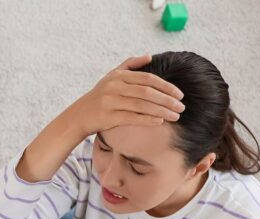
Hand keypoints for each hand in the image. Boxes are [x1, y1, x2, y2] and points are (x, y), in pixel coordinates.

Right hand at [62, 55, 185, 137]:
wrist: (78, 115)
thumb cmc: (99, 96)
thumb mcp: (111, 76)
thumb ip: (130, 64)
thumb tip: (149, 56)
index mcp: (118, 76)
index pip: (148, 79)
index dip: (166, 86)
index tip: (180, 94)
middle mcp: (114, 87)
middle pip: (147, 92)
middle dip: (167, 99)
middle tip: (182, 107)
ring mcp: (111, 102)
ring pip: (141, 105)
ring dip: (161, 110)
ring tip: (176, 116)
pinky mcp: (108, 116)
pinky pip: (131, 118)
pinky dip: (147, 119)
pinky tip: (160, 122)